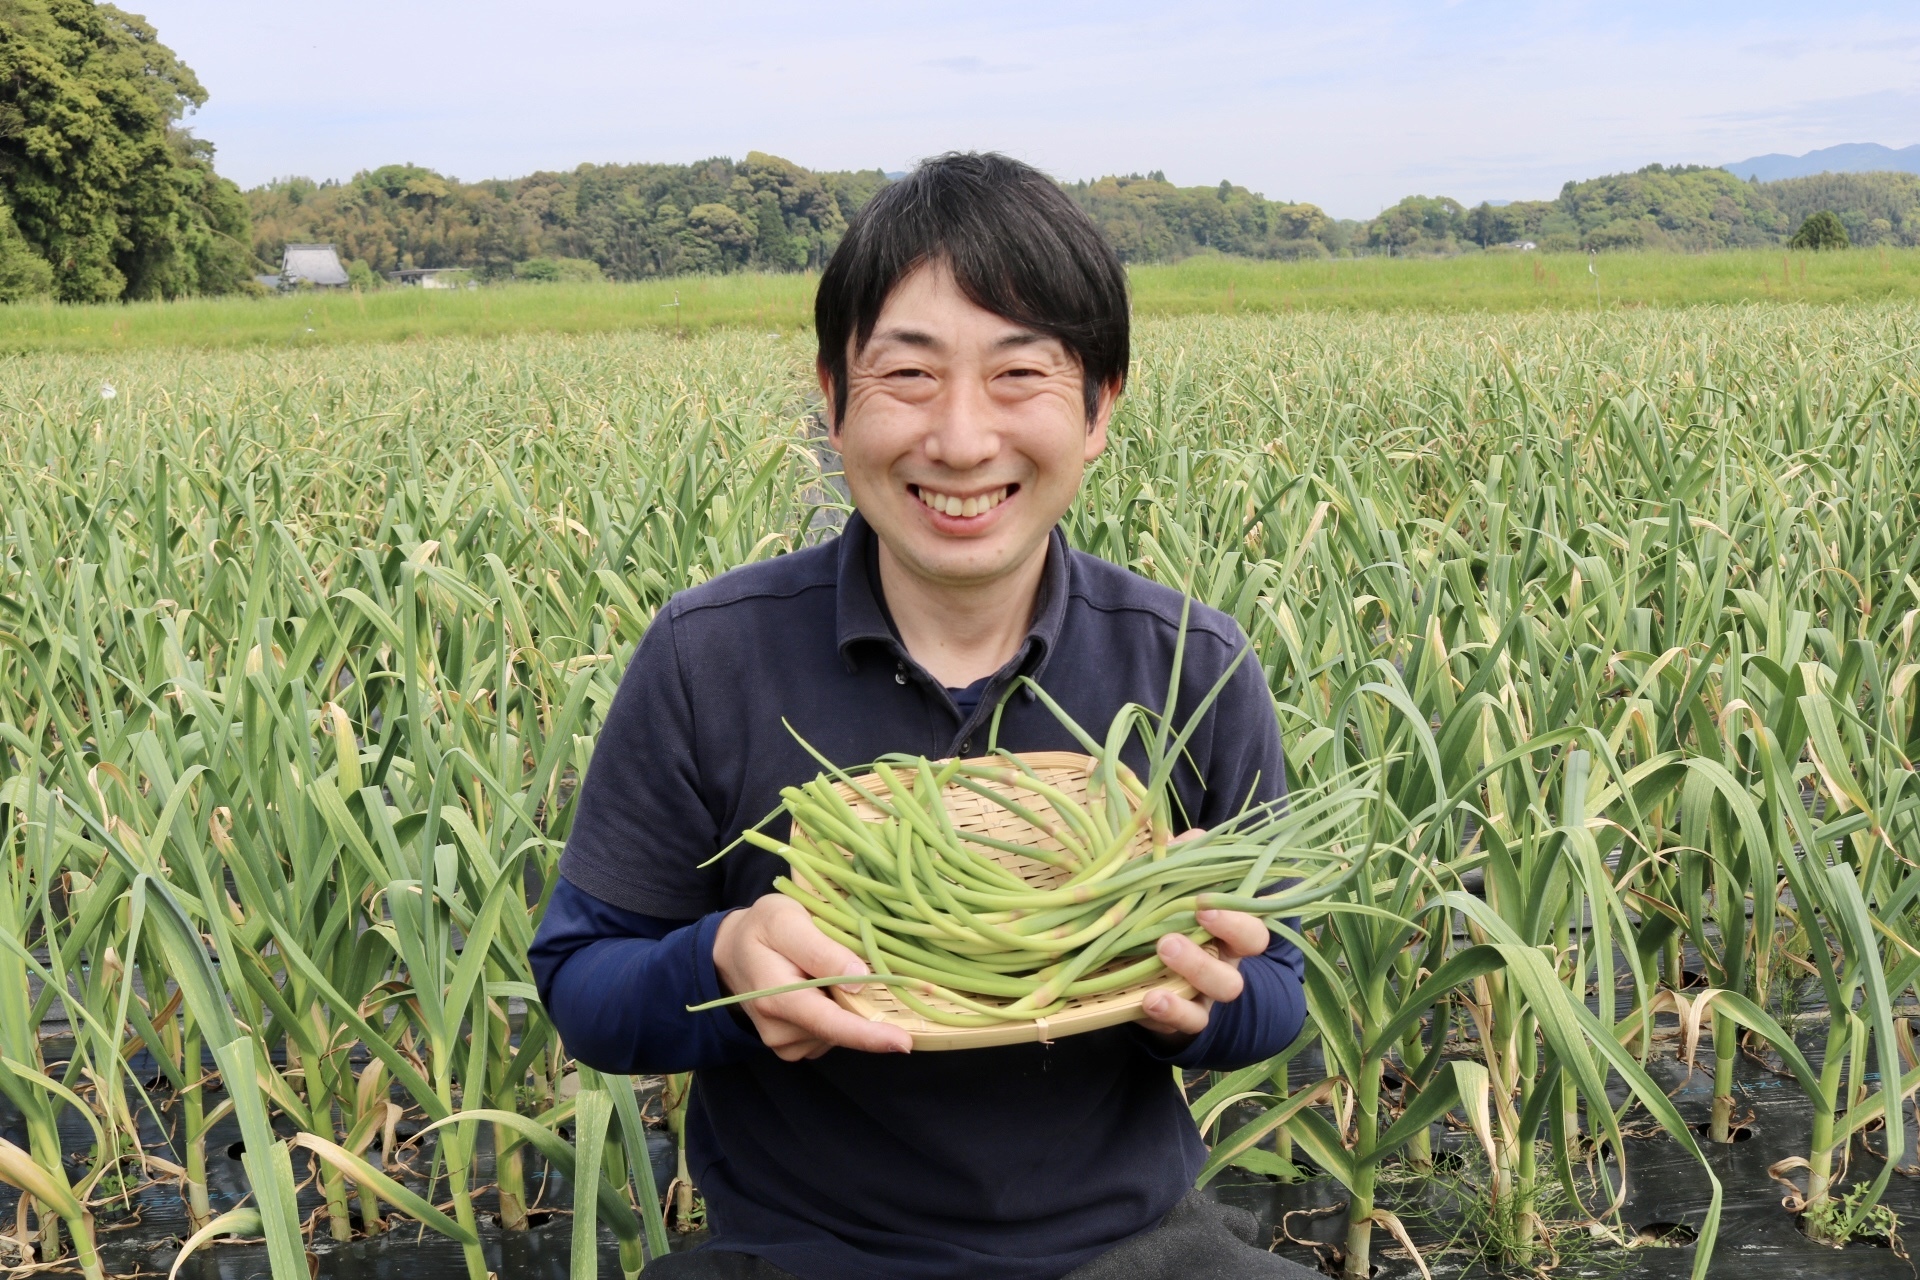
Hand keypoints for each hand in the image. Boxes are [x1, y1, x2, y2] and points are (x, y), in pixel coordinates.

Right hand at [712, 894, 912, 1060]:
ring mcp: (786, 1042)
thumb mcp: (785, 920)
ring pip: (840, 1030)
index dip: (867, 1034)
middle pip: (841, 1027)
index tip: (903, 1043)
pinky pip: (832, 1034)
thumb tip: (858, 976)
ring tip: (827, 972)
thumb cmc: (762, 928)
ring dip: (848, 1005)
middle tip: (868, 968)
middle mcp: (779, 1029)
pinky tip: (823, 990)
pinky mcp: (795, 1047)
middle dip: (866, 1008)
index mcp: (775, 996)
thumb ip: (819, 948)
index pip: (828, 1021)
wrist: (733, 953)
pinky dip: (839, 1013)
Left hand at [1136, 830, 1272, 1046]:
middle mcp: (1227, 960)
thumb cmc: (1167, 928)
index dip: (1235, 913)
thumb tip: (1190, 838)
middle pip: (1247, 949)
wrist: (1150, 987)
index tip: (1204, 902)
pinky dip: (1171, 1011)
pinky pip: (1188, 1021)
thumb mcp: (1171, 894)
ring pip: (1224, 987)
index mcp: (1228, 928)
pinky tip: (1149, 998)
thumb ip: (1181, 865)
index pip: (1251, 919)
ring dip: (1195, 969)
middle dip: (1224, 933)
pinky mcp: (1185, 1020)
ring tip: (1162, 950)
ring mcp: (1209, 994)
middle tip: (1182, 921)